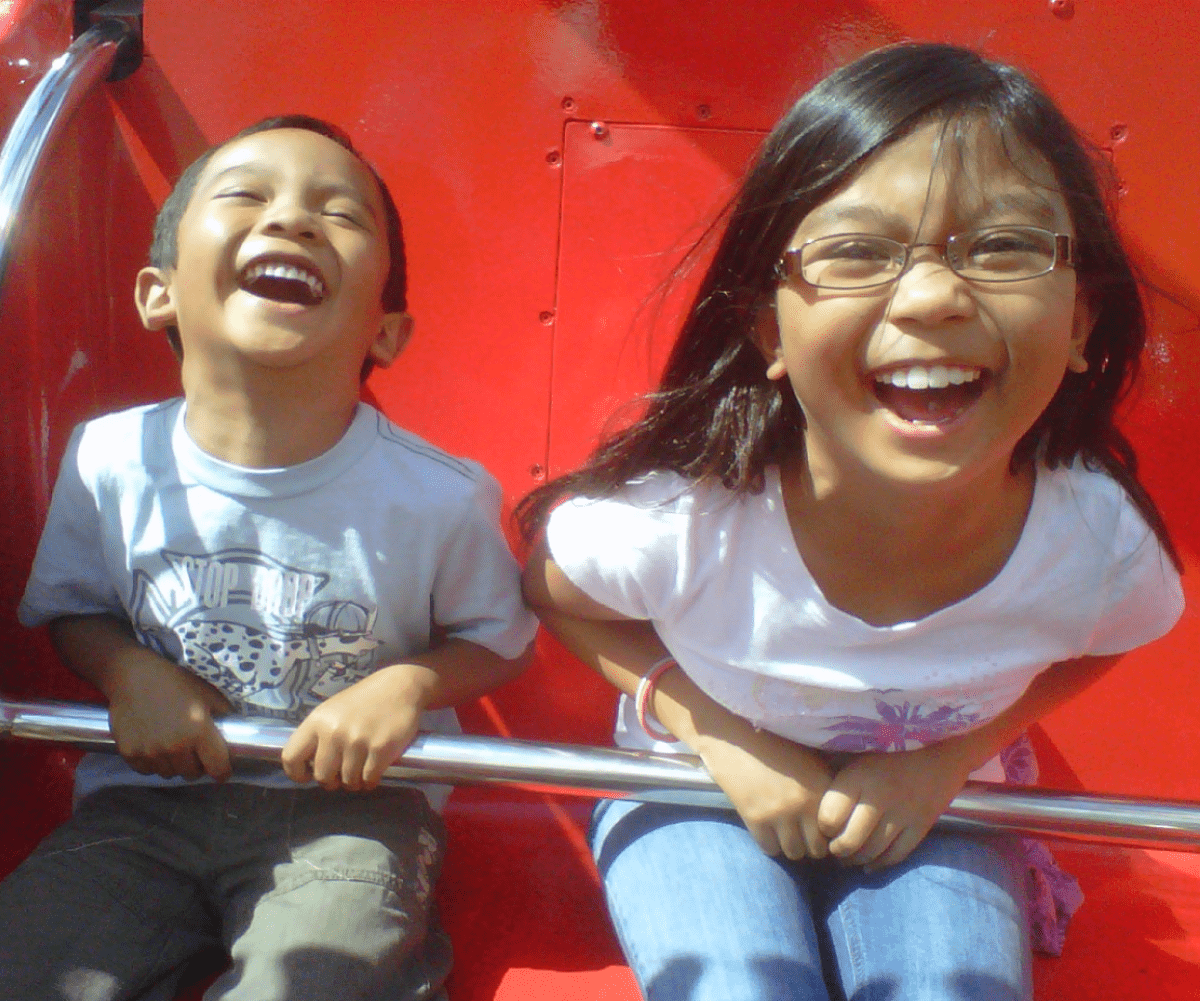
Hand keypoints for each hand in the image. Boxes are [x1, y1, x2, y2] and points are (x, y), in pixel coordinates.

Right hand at [107, 653, 232, 780]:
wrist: (134, 676)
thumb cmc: (175, 683)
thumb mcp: (208, 694)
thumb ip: (223, 716)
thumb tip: (236, 734)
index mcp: (199, 731)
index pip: (217, 768)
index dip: (222, 771)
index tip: (222, 770)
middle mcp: (175, 746)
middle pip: (192, 774)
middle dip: (196, 765)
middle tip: (193, 750)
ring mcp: (150, 752)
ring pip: (169, 774)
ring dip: (174, 765)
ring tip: (172, 745)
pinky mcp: (130, 754)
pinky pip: (147, 771)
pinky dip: (153, 763)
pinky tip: (153, 745)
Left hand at [281, 664, 426, 790]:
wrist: (400, 687)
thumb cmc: (364, 701)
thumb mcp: (333, 711)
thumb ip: (319, 736)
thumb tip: (310, 768)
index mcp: (317, 721)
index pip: (291, 757)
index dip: (297, 773)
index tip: (309, 775)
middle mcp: (334, 732)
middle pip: (322, 776)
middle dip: (332, 781)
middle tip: (342, 774)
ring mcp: (357, 741)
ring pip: (348, 781)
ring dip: (355, 782)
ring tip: (361, 770)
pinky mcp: (380, 749)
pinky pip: (369, 779)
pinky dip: (371, 781)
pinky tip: (374, 771)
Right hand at [696, 726, 834, 859]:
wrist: (736, 736)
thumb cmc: (775, 745)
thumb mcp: (810, 759)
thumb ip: (825, 786)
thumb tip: (839, 815)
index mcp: (822, 787)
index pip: (835, 831)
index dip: (828, 833)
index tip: (819, 829)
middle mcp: (804, 804)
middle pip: (816, 849)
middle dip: (810, 844)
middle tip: (802, 835)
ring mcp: (779, 813)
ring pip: (793, 852)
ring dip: (791, 846)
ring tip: (785, 834)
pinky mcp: (755, 818)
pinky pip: (769, 849)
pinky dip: (770, 844)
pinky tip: (768, 831)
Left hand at [817, 743, 973, 869]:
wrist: (941, 745)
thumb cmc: (889, 746)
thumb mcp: (857, 750)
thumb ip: (834, 770)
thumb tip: (806, 788)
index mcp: (859, 776)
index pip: (829, 817)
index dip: (822, 827)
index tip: (822, 825)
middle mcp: (880, 797)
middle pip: (850, 842)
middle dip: (837, 850)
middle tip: (833, 848)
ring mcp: (904, 813)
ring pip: (873, 852)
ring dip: (857, 860)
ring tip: (848, 857)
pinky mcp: (922, 825)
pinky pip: (898, 855)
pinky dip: (881, 864)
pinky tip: (870, 864)